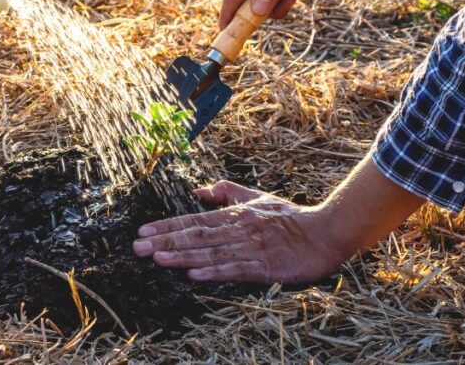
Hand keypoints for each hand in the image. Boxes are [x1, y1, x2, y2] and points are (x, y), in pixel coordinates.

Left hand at [132, 181, 349, 282]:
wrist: (326, 232)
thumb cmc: (291, 217)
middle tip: (138, 247)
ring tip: (158, 258)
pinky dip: (215, 272)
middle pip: (196, 236)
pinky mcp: (265, 266)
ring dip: (183, 256)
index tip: (143, 231)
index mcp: (235, 215)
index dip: (167, 226)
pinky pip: (236, 269)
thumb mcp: (257, 198)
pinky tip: (195, 275)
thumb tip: (199, 189)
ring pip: (211, 252)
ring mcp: (251, 248)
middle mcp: (238, 230)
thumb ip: (227, 192)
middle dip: (165, 241)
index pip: (194, 220)